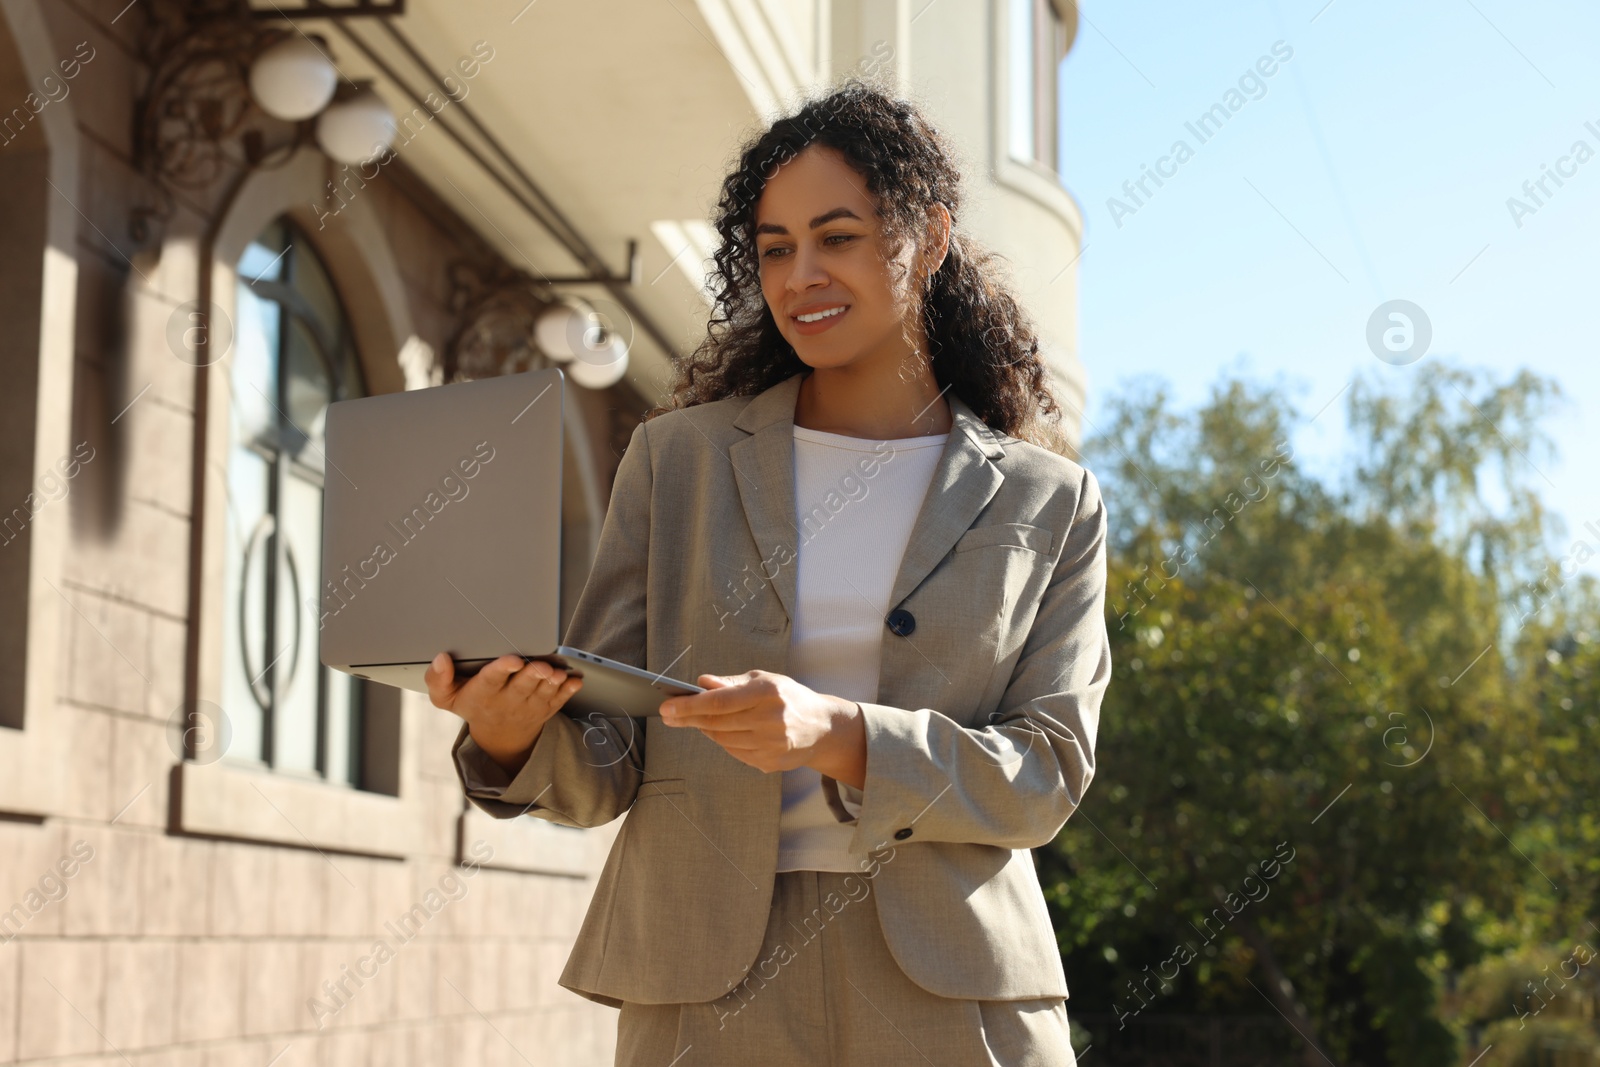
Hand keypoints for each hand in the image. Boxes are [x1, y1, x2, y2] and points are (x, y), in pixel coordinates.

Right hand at [424, 652, 583, 775]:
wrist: (498, 736)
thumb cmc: (473, 705)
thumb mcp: (447, 698)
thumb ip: (438, 679)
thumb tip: (440, 659)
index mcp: (483, 693)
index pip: (491, 680)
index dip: (501, 669)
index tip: (511, 660)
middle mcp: (507, 700)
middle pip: (522, 686)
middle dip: (532, 675)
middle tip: (541, 666)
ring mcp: (529, 706)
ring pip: (542, 693)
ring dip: (552, 683)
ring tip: (558, 673)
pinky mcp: (546, 709)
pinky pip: (559, 701)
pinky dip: (568, 691)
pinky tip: (575, 681)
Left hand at [659, 669, 865, 786]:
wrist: (821, 727)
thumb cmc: (788, 697)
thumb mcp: (763, 680)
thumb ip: (730, 682)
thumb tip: (701, 683)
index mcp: (768, 693)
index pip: (719, 701)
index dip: (690, 706)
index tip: (668, 707)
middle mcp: (770, 720)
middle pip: (716, 722)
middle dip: (688, 718)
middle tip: (669, 715)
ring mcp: (771, 745)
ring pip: (722, 740)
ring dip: (706, 729)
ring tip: (699, 720)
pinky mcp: (770, 762)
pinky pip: (734, 752)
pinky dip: (723, 741)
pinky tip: (723, 732)